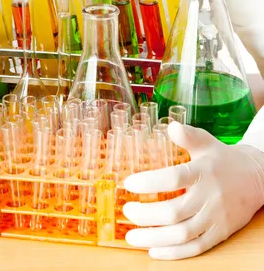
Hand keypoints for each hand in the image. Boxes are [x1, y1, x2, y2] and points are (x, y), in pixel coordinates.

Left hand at [123, 121, 263, 259]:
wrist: (255, 179)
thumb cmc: (223, 159)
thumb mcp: (206, 142)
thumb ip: (188, 135)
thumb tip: (171, 126)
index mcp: (203, 172)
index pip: (174, 178)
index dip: (149, 182)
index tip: (128, 183)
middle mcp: (209, 197)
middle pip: (174, 211)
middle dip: (146, 215)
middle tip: (127, 211)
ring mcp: (215, 218)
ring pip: (182, 234)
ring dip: (154, 238)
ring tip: (131, 236)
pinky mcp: (219, 234)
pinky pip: (195, 248)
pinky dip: (173, 253)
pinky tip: (154, 250)